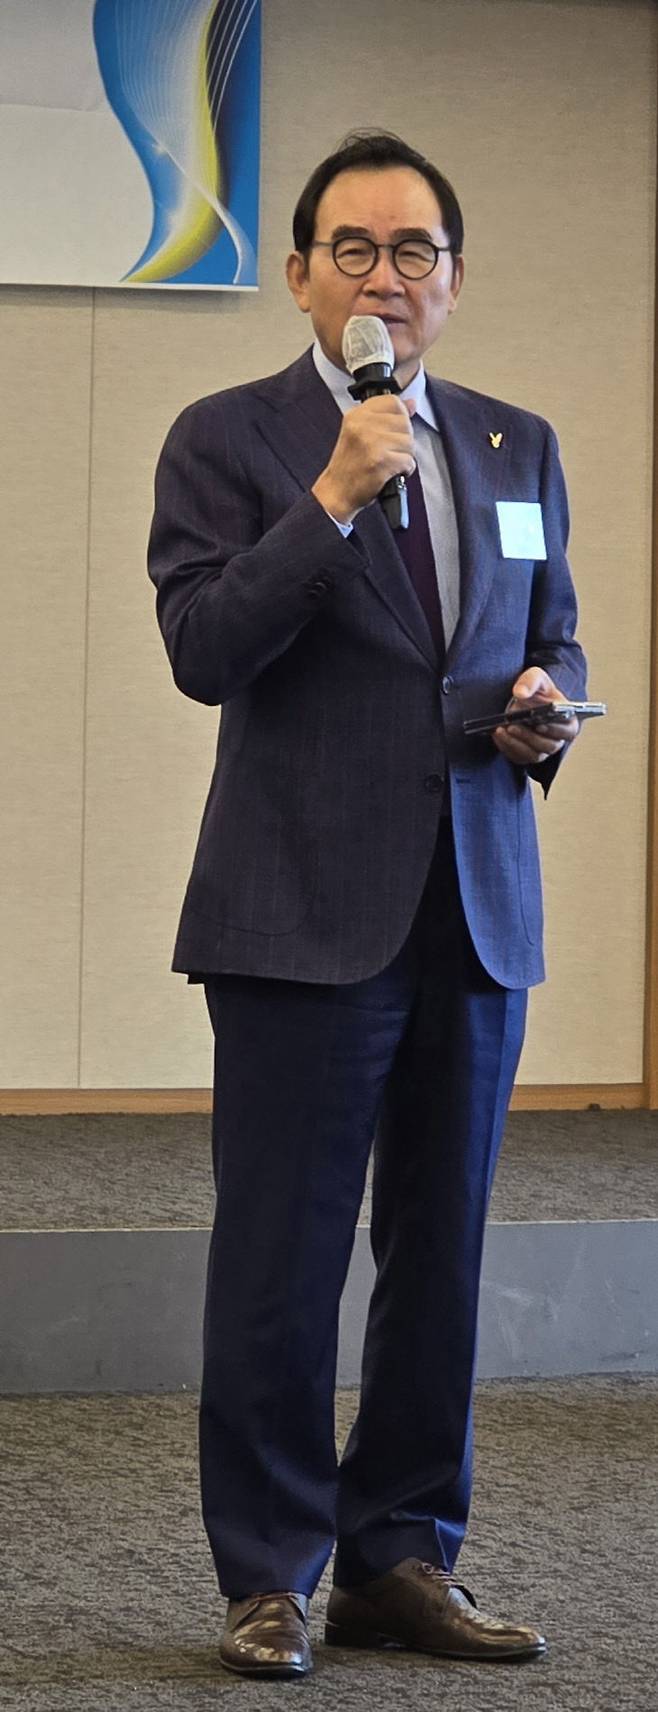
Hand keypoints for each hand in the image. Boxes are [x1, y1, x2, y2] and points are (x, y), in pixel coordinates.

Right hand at [312, 396, 415, 523]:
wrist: (336, 492)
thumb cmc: (349, 466)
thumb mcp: (361, 433)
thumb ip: (385, 417)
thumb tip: (411, 403)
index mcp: (356, 415)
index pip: (393, 401)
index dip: (400, 417)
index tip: (393, 430)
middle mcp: (362, 425)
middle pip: (404, 422)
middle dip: (403, 440)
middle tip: (389, 452)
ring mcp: (371, 442)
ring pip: (409, 442)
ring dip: (405, 456)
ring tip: (389, 462)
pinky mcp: (380, 461)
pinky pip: (408, 461)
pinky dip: (405, 470)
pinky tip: (392, 472)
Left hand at [492, 667, 580, 765]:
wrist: (525, 701)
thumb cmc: (538, 691)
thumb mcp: (536, 678)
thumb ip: (531, 681)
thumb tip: (521, 693)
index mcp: (567, 720)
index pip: (568, 730)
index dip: (555, 729)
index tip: (539, 724)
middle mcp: (557, 739)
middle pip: (549, 745)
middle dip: (529, 737)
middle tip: (512, 726)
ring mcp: (542, 749)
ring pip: (533, 754)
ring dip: (516, 743)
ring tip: (501, 730)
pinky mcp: (526, 755)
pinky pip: (519, 757)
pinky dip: (507, 747)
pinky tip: (497, 735)